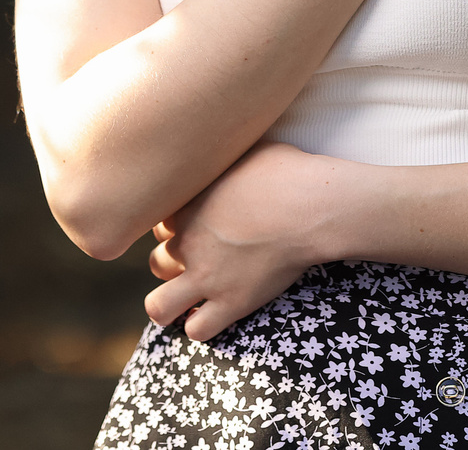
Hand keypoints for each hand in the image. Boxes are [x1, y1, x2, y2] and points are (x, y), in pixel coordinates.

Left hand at [143, 143, 346, 341]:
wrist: (311, 206)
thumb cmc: (286, 170)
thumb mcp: (246, 148)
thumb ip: (225, 155)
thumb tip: (226, 136)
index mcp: (186, 206)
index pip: (156, 225)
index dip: (174, 229)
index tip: (194, 229)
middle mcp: (188, 243)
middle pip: (156, 262)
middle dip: (172, 265)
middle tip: (199, 263)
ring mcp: (207, 276)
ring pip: (159, 306)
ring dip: (171, 304)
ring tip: (189, 302)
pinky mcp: (231, 303)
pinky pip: (197, 330)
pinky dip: (202, 326)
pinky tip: (215, 316)